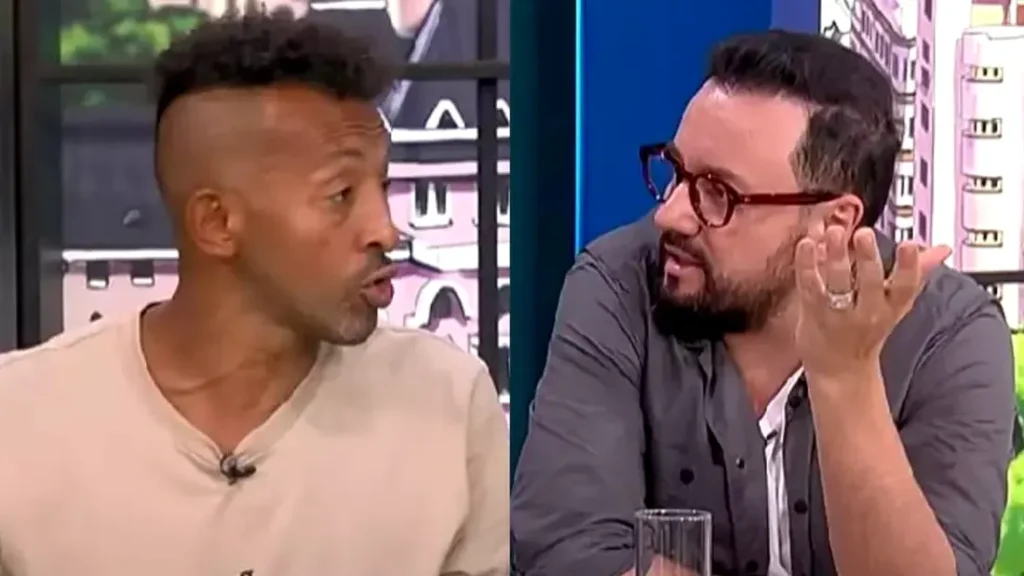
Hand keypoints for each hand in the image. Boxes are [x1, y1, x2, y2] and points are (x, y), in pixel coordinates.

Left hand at [793, 226, 950, 379]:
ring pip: (838, 281)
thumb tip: (942, 249)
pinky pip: (810, 285)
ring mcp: (838, 312)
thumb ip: (916, 273)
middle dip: (867, 258)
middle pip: (870, 282)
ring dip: (836, 255)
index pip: (906, 286)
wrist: (840, 372)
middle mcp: (868, 310)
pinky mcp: (813, 312)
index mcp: (892, 306)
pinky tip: (807, 244)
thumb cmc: (868, 332)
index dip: (909, 266)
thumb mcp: (897, 305)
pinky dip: (807, 264)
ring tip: (834, 232)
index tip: (909, 244)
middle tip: (864, 234)